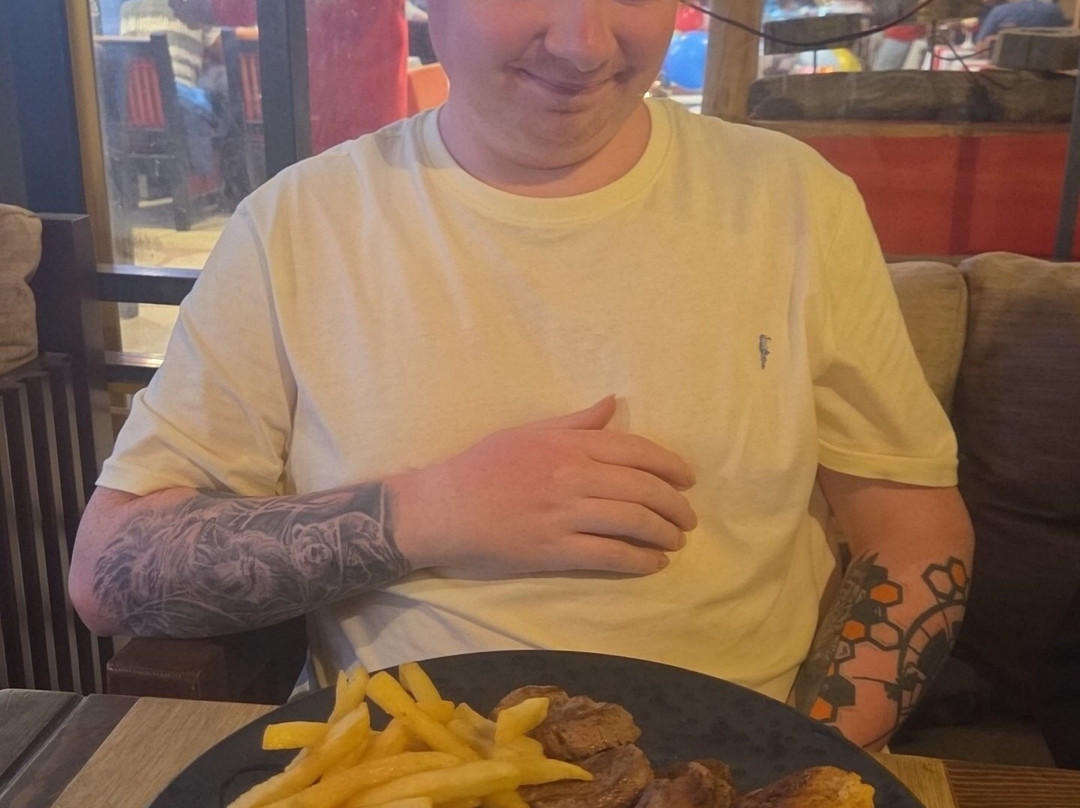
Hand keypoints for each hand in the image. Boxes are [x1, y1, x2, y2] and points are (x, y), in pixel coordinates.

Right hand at [391, 396, 697, 575]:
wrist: (442, 508)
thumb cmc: (482, 466)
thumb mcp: (528, 432)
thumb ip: (575, 422)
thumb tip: (613, 403)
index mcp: (568, 444)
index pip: (635, 451)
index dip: (670, 466)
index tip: (687, 479)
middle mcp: (572, 476)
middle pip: (642, 489)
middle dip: (675, 505)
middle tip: (687, 518)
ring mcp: (563, 515)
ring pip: (632, 522)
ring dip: (663, 533)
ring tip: (675, 540)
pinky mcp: (553, 550)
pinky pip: (609, 555)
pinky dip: (639, 560)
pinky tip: (654, 563)